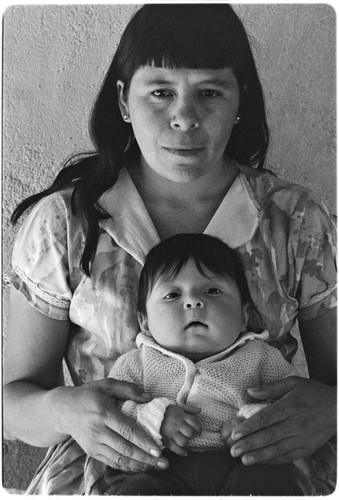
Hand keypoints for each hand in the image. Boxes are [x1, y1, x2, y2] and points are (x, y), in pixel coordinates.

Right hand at [51, 378, 168, 471]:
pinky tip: (140, 466)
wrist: (63, 409)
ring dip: (139, 465)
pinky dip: (127, 466)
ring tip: (156, 466)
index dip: (144, 442)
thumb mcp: (106, 385)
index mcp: (104, 413)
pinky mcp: (92, 452)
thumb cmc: (88, 395)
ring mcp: (94, 444)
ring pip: (119, 459)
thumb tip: (148, 397)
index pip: (127, 431)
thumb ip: (128, 389)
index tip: (158, 449)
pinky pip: (112, 462)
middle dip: (146, 458)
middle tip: (164, 462)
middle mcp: (98, 431)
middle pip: (126, 449)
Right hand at [161, 404, 201, 455]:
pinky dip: (181, 452)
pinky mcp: (166, 440)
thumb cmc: (167, 411)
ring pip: (183, 442)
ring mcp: (171, 433)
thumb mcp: (179, 407)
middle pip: (190, 433)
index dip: (198, 428)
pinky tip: (185, 452)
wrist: (152, 415)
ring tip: (185, 441)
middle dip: (191, 435)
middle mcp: (177, 424)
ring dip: (186, 443)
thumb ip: (189, 409)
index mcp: (181, 415)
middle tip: (189, 435)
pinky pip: (175, 448)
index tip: (198, 431)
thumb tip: (199, 410)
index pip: (194, 422)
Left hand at [221, 376, 335, 465]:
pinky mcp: (307, 448)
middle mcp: (295, 424)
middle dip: (249, 444)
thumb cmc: (313, 393)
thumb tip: (249, 390)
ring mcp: (302, 438)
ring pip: (277, 449)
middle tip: (233, 450)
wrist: (338, 408)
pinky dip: (274, 460)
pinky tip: (261, 462)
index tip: (235, 433)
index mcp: (289, 406)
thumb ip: (270, 388)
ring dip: (259, 456)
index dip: (250, 427)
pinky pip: (288, 456)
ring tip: (244, 460)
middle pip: (269, 436)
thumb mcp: (293, 383)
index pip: (266, 418)